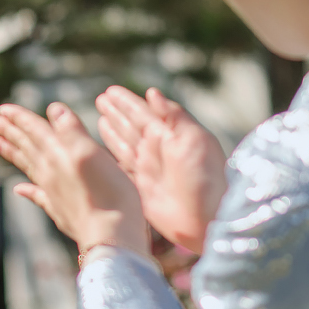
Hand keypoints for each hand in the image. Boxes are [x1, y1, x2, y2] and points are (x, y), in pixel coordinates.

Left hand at [0, 102, 148, 255]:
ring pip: (27, 167)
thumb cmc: (107, 195)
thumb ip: (71, 131)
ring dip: (12, 153)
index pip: (34, 130)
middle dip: (9, 131)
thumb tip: (54, 109)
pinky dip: (27, 189)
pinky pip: (37, 195)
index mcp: (59, 154)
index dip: (19, 118)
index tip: (1, 109)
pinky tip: (19, 188)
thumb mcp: (91, 154)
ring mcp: (53, 192)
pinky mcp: (61, 211)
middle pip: (26, 146)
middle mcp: (51, 172)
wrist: (110, 236)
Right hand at [96, 86, 226, 253]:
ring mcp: (148, 169)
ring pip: (124, 145)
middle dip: (116, 113)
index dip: (125, 102)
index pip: (142, 112)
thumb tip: (152, 93)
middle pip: (131, 126)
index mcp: (168, 135)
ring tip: (99, 118)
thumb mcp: (194, 139)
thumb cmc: (206, 177)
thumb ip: (173, 116)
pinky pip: (121, 168)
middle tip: (100, 99)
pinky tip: (102, 152)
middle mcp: (156, 150)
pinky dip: (112, 159)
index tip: (110, 91)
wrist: (208, 217)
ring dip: (112, 131)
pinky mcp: (140, 189)